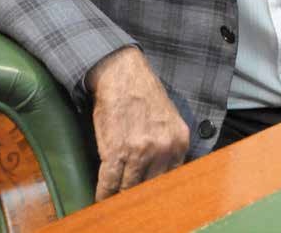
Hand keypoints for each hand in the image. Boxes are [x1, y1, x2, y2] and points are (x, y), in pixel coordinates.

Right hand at [86, 47, 189, 199]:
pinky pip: (108, 185)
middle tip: (132, 206)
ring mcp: (139, 152)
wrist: (122, 74)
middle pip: (151, 187)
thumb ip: (170, 146)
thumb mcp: (168, 119)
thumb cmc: (143, 94)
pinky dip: (103, 195)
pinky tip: (100, 200)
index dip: (158, 192)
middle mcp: (163, 148)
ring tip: (115, 205)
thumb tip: (165, 176)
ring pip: (129, 189)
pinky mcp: (115, 152)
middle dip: (140, 197)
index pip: (172, 179)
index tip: (151, 201)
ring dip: (119, 198)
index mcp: (179, 141)